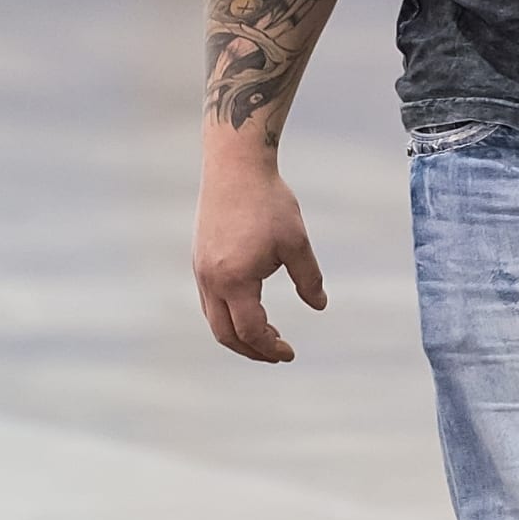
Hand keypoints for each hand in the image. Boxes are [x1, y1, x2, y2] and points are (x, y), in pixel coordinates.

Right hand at [194, 153, 326, 361]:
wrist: (234, 165)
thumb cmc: (269, 202)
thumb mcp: (296, 243)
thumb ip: (308, 279)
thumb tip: (319, 306)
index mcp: (234, 281)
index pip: (251, 330)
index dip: (270, 347)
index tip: (290, 354)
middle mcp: (210, 280)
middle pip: (224, 333)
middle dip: (251, 350)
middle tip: (277, 354)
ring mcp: (200, 269)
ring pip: (213, 317)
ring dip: (238, 332)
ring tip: (266, 332)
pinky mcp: (199, 257)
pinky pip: (208, 299)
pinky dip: (227, 313)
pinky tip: (249, 305)